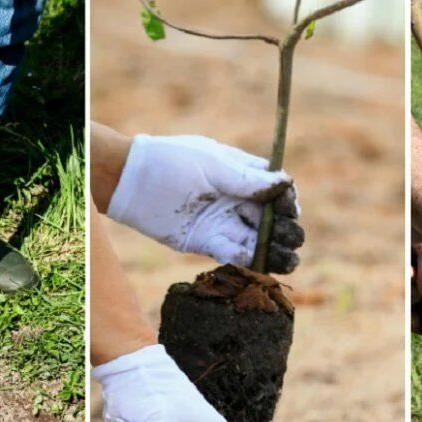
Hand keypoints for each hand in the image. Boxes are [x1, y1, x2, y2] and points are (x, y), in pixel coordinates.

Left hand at [106, 134, 304, 273]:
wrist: (131, 180)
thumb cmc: (172, 161)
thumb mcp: (213, 164)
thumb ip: (248, 179)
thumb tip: (286, 185)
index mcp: (244, 177)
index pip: (278, 192)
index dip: (288, 202)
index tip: (288, 208)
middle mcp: (238, 202)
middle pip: (272, 221)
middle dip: (286, 231)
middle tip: (290, 237)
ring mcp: (225, 223)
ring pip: (257, 241)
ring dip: (273, 252)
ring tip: (287, 260)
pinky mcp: (208, 242)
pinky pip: (233, 254)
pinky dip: (245, 258)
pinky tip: (252, 259)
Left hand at [412, 239, 421, 353]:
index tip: (416, 326)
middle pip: (416, 310)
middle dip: (413, 302)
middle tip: (418, 291)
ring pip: (407, 293)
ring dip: (408, 286)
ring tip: (415, 272)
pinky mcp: (414, 262)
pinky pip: (403, 276)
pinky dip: (404, 271)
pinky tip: (410, 262)